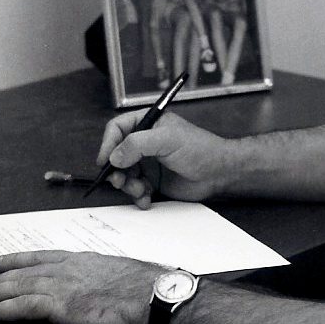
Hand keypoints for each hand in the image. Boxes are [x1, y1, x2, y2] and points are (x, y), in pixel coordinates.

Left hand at [0, 251, 161, 323]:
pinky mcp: (60, 305)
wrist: (156, 297)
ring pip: (17, 287)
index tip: (2, 261)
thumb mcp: (129, 278)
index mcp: (88, 261)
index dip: (20, 260)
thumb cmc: (152, 290)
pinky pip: (19, 307)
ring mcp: (63, 286)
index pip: (46, 257)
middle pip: (26, 271)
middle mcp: (71, 269)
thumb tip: (113, 292)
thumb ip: (112, 282)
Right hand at [97, 110, 230, 207]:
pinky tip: (146, 199)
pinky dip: (138, 196)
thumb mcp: (167, 140)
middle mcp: (145, 143)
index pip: (117, 129)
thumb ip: (137, 144)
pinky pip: (136, 189)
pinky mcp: (154, 181)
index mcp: (148, 124)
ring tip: (140, 190)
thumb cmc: (200, 149)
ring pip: (125, 175)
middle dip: (116, 170)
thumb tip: (114, 157)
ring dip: (128, 185)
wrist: (219, 172)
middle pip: (117, 155)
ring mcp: (149, 162)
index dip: (108, 144)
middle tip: (120, 181)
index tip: (105, 160)